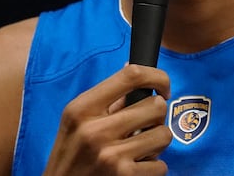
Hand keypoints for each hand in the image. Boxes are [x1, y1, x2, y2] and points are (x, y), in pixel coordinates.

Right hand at [42, 64, 171, 175]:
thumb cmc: (70, 156)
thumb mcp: (76, 122)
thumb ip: (106, 98)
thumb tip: (133, 67)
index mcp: (82, 108)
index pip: (132, 76)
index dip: (157, 77)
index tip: (162, 88)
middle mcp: (95, 130)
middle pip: (156, 106)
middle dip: (156, 116)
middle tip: (145, 125)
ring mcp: (110, 156)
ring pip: (163, 135)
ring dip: (157, 142)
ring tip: (140, 147)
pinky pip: (161, 165)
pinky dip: (153, 167)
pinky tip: (136, 167)